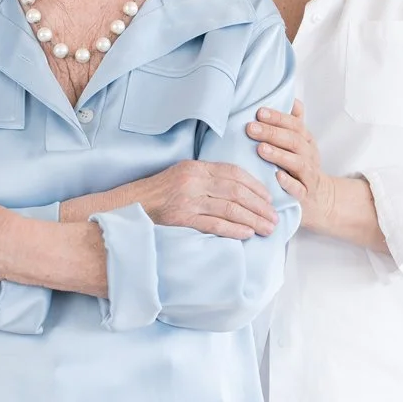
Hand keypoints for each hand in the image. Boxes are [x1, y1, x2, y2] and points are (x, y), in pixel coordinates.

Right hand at [129, 161, 278, 238]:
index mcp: (195, 167)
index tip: (269, 199)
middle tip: (274, 218)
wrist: (128, 207)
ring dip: (253, 219)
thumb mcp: (181, 177)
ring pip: (230, 209)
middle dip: (260, 206)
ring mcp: (188, 200)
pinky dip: (234, 229)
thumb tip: (236, 190)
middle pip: (237, 191)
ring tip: (267, 228)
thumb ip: (206, 179)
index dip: (255, 186)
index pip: (234, 173)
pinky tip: (247, 234)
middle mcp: (194, 181)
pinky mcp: (182, 219)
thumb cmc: (156, 194)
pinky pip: (215, 224)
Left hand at [247, 100, 334, 230]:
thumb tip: (291, 98)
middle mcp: (309, 155)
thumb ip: (294, 122)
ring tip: (261, 149)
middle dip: (272, 133)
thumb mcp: (300, 143)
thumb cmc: (302, 166)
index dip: (278, 118)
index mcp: (306, 141)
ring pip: (297, 163)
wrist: (321, 198)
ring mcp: (308, 176)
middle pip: (293, 141)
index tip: (259, 112)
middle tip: (251, 128)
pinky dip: (289, 183)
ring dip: (279, 155)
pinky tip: (277, 177)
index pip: (294, 125)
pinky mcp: (305, 196)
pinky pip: (298, 189)